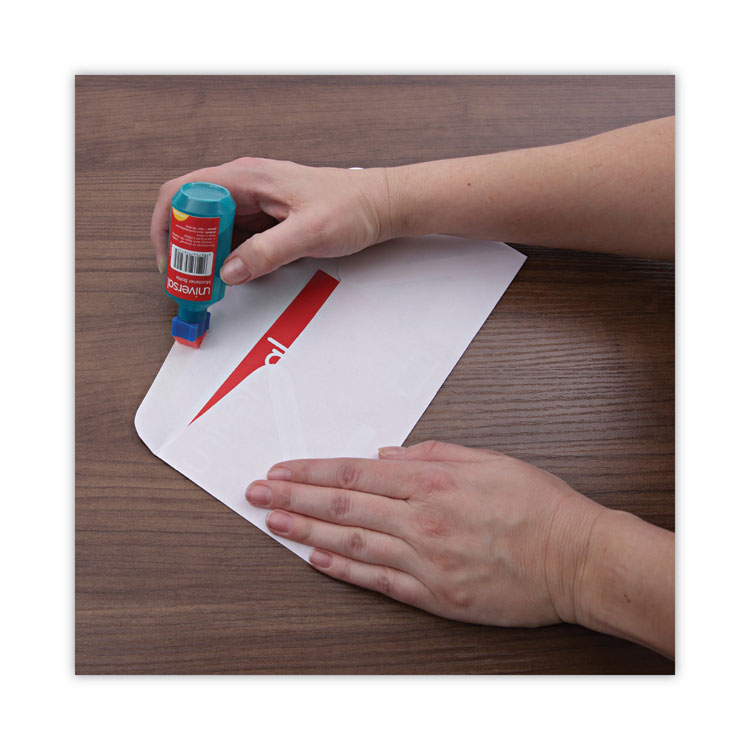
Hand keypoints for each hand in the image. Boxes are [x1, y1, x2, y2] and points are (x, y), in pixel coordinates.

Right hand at [150, 158, 394, 282]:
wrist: (380, 204)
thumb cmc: (351, 207)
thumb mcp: (309, 233)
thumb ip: (268, 253)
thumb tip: (229, 271)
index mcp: (248, 178)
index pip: (184, 191)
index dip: (168, 223)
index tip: (171, 257)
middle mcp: (245, 185)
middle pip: (193, 211)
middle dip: (185, 245)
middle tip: (189, 278)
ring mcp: (255, 201)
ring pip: (212, 226)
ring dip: (204, 253)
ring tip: (206, 281)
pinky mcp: (266, 217)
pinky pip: (234, 235)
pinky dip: (226, 255)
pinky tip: (231, 273)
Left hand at [245, 440, 608, 627]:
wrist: (575, 558)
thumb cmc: (538, 505)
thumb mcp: (487, 459)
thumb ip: (432, 453)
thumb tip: (386, 455)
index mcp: (432, 482)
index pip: (354, 474)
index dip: (311, 473)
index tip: (281, 471)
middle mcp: (421, 521)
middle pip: (342, 507)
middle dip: (293, 499)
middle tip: (258, 495)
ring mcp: (425, 562)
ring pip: (351, 544)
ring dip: (306, 533)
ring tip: (274, 524)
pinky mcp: (435, 595)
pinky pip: (378, 582)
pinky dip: (343, 570)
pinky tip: (316, 561)